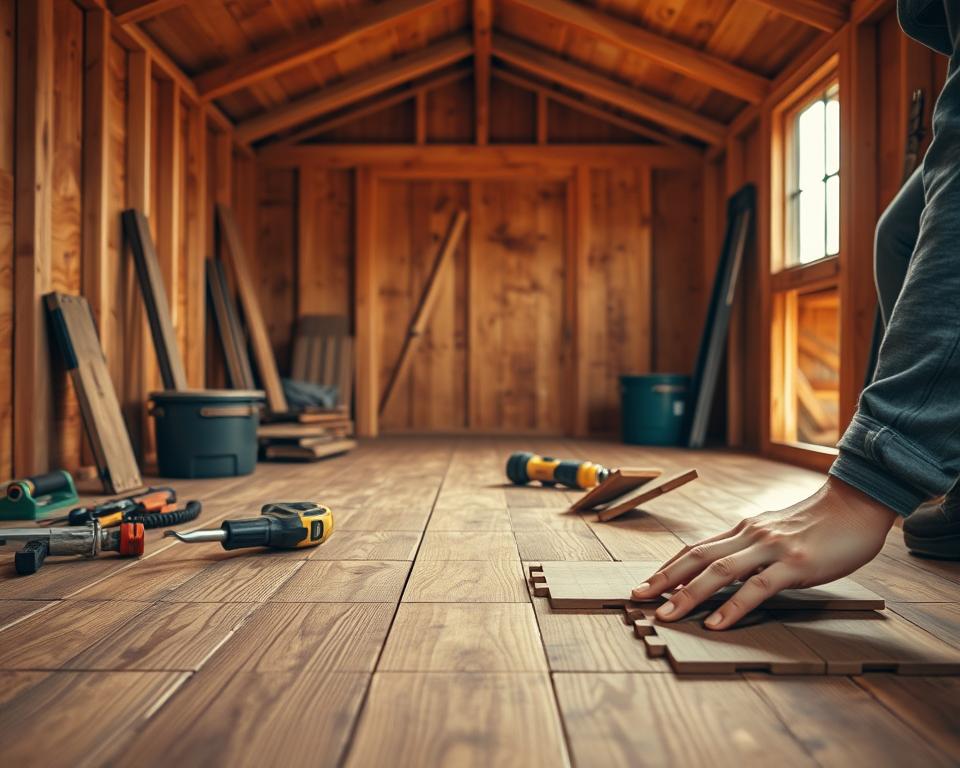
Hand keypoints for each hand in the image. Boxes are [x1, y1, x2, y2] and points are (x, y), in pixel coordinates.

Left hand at [631, 476, 897, 629]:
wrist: (857, 504)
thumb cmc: (821, 523)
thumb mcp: (778, 532)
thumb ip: (753, 547)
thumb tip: (729, 568)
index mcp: (744, 530)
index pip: (696, 548)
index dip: (668, 567)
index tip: (646, 583)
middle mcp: (750, 535)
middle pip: (697, 557)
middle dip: (663, 579)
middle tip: (637, 597)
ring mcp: (771, 548)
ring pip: (719, 571)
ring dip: (687, 595)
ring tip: (666, 615)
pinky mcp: (795, 564)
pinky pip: (757, 588)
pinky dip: (732, 607)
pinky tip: (715, 623)